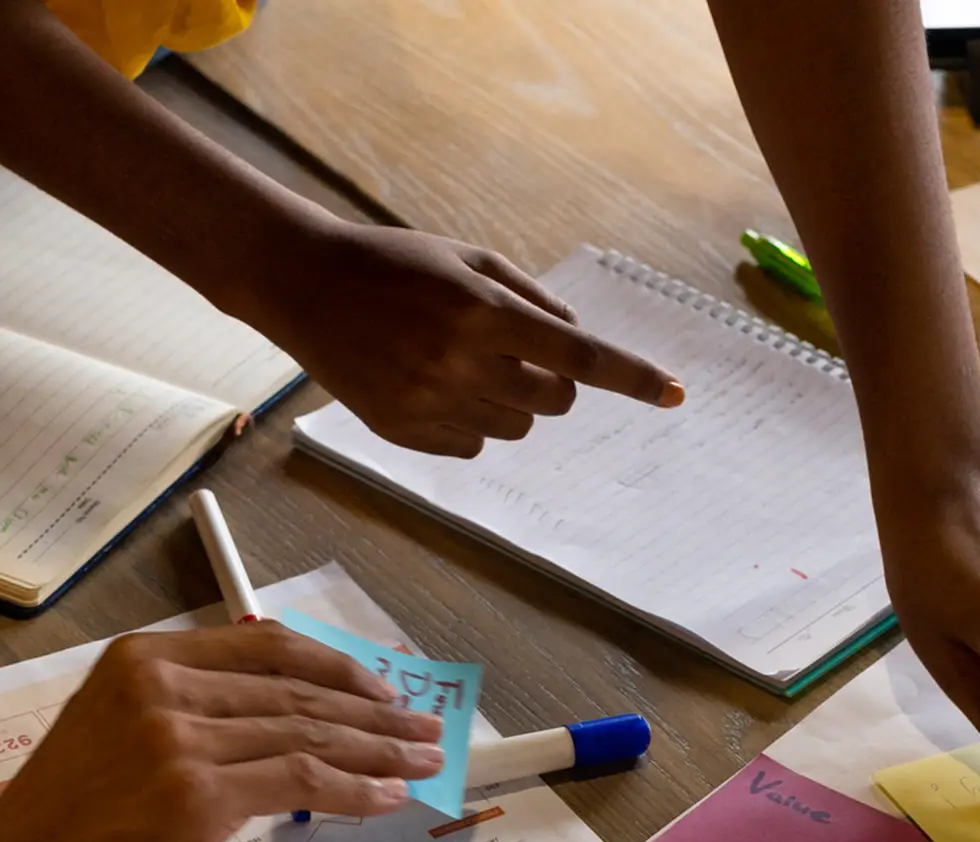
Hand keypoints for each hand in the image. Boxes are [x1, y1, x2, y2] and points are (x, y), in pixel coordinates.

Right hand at [0, 624, 443, 841]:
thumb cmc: (53, 834)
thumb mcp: (110, 743)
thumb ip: (182, 719)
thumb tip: (276, 729)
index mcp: (138, 660)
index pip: (266, 648)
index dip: (336, 668)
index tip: (381, 692)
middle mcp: (160, 683)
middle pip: (296, 689)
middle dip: (372, 711)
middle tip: (425, 729)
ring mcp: (177, 735)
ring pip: (307, 732)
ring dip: (378, 750)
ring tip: (423, 762)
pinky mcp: (194, 793)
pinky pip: (300, 779)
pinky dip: (354, 788)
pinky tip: (388, 796)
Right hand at [231, 218, 680, 457]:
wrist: (304, 285)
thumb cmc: (395, 262)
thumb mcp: (468, 260)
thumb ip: (530, 299)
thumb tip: (576, 339)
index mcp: (484, 312)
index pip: (580, 356)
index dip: (632, 377)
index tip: (675, 393)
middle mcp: (461, 362)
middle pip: (554, 401)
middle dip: (555, 383)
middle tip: (522, 354)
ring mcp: (429, 402)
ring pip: (516, 427)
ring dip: (512, 401)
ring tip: (466, 363)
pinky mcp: (402, 431)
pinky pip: (473, 445)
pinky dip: (471, 421)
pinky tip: (433, 384)